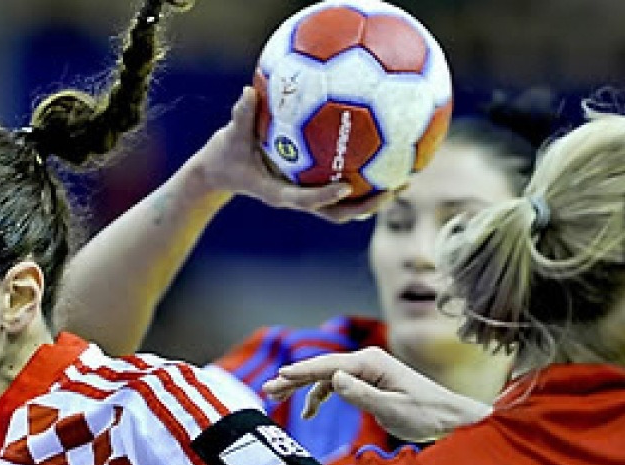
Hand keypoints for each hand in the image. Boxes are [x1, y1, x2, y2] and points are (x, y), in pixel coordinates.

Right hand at [195, 86, 394, 222]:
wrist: (220, 174)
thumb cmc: (225, 156)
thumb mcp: (228, 137)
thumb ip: (241, 117)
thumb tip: (248, 92)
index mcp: (278, 193)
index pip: (305, 199)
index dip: (325, 197)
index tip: (346, 187)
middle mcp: (298, 199)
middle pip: (337, 213)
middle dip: (366, 206)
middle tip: (393, 190)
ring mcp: (307, 197)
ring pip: (346, 207)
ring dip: (374, 199)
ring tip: (403, 181)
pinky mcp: (312, 190)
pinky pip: (344, 190)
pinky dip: (365, 182)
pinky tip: (386, 161)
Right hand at [262, 347, 492, 442]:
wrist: (449, 418)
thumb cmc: (425, 414)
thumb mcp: (392, 408)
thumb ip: (361, 394)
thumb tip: (334, 379)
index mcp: (371, 363)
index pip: (328, 366)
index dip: (300, 373)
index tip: (278, 378)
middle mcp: (367, 361)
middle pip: (322, 367)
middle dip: (293, 378)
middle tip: (267, 390)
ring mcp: (367, 370)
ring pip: (326, 376)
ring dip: (303, 388)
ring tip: (277, 399)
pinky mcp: (369, 381)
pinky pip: (337, 384)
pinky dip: (320, 395)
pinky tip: (309, 413)